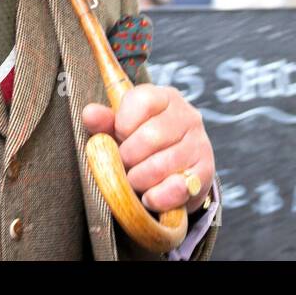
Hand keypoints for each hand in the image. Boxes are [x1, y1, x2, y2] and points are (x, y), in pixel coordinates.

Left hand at [81, 85, 214, 212]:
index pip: (142, 101)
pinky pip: (177, 188)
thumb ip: (104, 122)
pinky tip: (150, 196)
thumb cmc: (141, 144)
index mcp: (164, 97)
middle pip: (150, 136)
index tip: (120, 136)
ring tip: (135, 180)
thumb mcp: (121, 129)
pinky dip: (157, 197)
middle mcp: (187, 116)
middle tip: (125, 164)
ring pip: (162, 165)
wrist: (175, 172)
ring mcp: (200, 143)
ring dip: (140, 179)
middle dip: (129, 157)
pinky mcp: (205, 171)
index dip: (123, 124)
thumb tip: (89, 113)